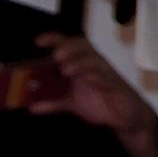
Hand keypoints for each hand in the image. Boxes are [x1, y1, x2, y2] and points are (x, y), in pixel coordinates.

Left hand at [30, 33, 157, 156]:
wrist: (125, 117)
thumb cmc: (101, 103)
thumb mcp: (72, 104)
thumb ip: (53, 103)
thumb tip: (32, 106)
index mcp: (80, 64)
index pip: (66, 44)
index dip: (53, 39)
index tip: (38, 41)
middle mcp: (91, 64)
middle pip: (81, 45)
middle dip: (67, 48)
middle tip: (54, 56)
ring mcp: (104, 73)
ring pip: (93, 59)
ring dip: (79, 61)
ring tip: (65, 69)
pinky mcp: (114, 84)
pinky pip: (105, 76)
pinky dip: (94, 76)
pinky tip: (85, 79)